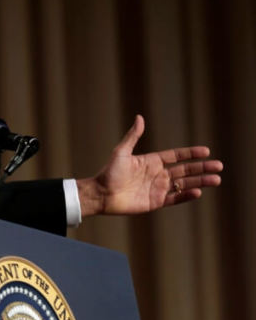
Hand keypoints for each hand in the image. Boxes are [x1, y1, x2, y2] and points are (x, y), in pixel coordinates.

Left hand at [76, 115, 222, 216]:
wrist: (101, 194)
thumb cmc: (109, 172)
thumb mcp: (121, 152)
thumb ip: (133, 136)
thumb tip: (140, 117)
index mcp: (151, 161)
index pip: (176, 156)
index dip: (191, 154)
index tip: (206, 151)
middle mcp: (157, 174)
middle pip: (185, 170)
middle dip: (202, 168)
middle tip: (219, 166)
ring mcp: (157, 188)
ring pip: (184, 184)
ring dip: (200, 182)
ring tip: (216, 180)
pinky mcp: (155, 202)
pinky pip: (174, 199)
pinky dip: (186, 196)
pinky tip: (198, 192)